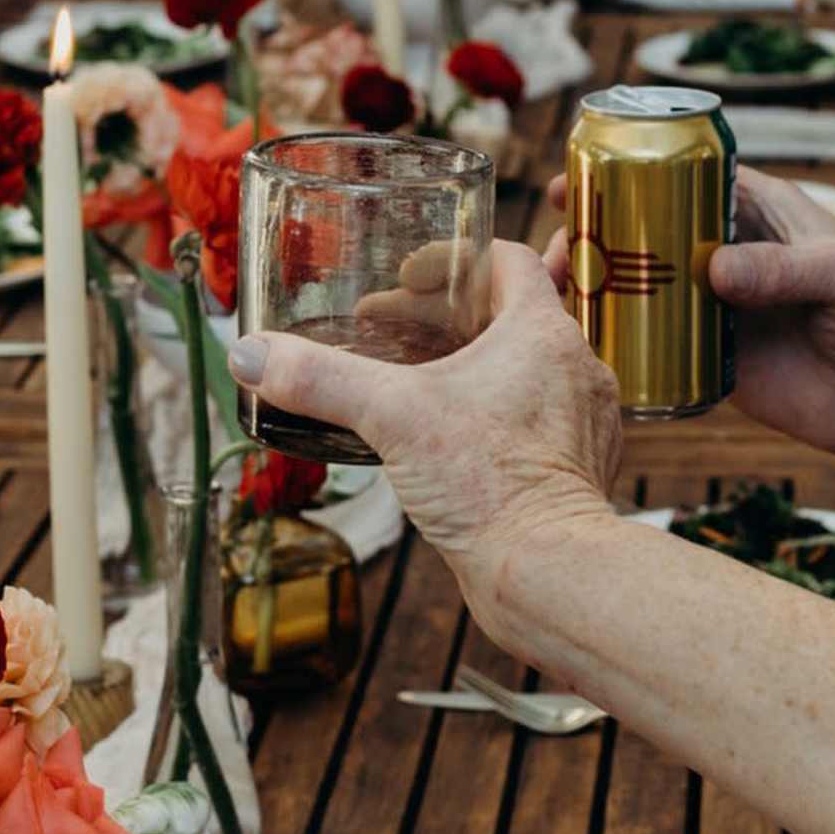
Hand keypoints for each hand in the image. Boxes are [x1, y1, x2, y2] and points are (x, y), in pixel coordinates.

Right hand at [227, 244, 624, 648]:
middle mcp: (576, 366)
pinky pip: (541, 419)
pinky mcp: (579, 467)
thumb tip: (250, 355)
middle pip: (514, 315)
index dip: (454, 260)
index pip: (508, 261)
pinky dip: (501, 414)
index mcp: (542, 332)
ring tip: (425, 383)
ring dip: (479, 365)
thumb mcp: (390, 417)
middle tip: (397, 333)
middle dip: (452, 318)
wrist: (546, 573)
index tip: (409, 278)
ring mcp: (584, 419)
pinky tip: (459, 437)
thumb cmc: (489, 486)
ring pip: (530, 369)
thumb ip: (319, 380)